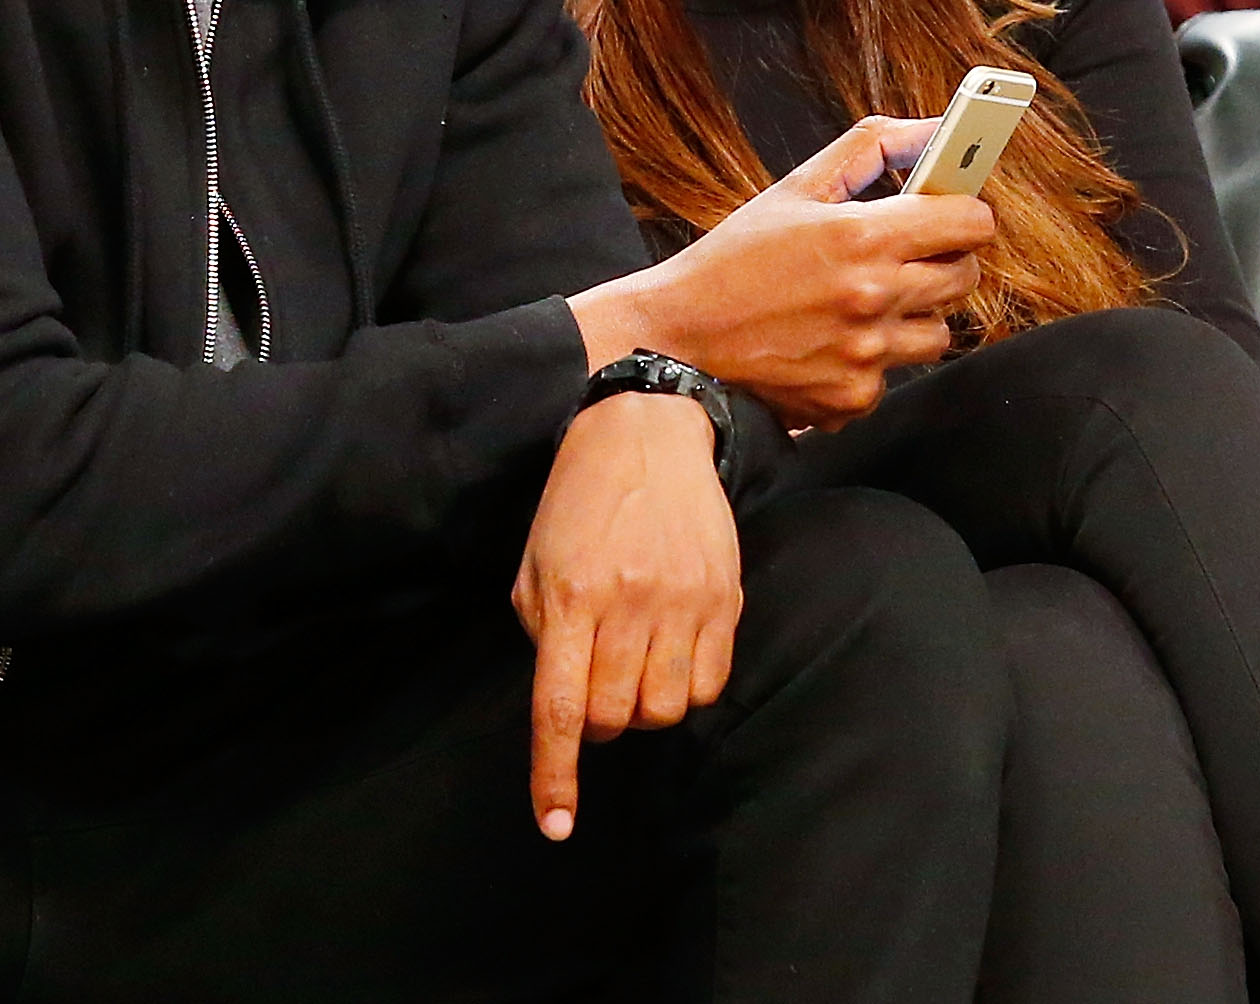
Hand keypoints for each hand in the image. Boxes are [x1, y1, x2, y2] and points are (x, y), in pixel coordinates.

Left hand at [513, 392, 739, 840]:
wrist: (647, 434)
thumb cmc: (578, 501)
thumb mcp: (535, 561)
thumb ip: (542, 634)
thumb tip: (565, 706)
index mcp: (570, 595)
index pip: (561, 709)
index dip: (556, 775)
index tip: (556, 826)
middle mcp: (627, 603)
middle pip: (618, 718)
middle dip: (602, 726)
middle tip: (597, 689)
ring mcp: (682, 601)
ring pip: (667, 708)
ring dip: (645, 708)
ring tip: (635, 667)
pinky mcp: (724, 597)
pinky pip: (710, 684)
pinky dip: (687, 689)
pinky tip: (672, 654)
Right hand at [569, 116, 993, 430]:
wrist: (678, 340)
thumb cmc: (731, 262)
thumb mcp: (795, 188)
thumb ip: (870, 149)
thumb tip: (931, 129)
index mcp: (864, 236)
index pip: (972, 222)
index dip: (965, 214)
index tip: (948, 214)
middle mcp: (873, 297)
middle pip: (965, 277)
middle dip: (942, 261)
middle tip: (900, 256)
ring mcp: (867, 353)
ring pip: (939, 332)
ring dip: (913, 316)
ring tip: (861, 303)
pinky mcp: (853, 397)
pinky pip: (895, 374)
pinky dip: (872, 361)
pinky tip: (830, 342)